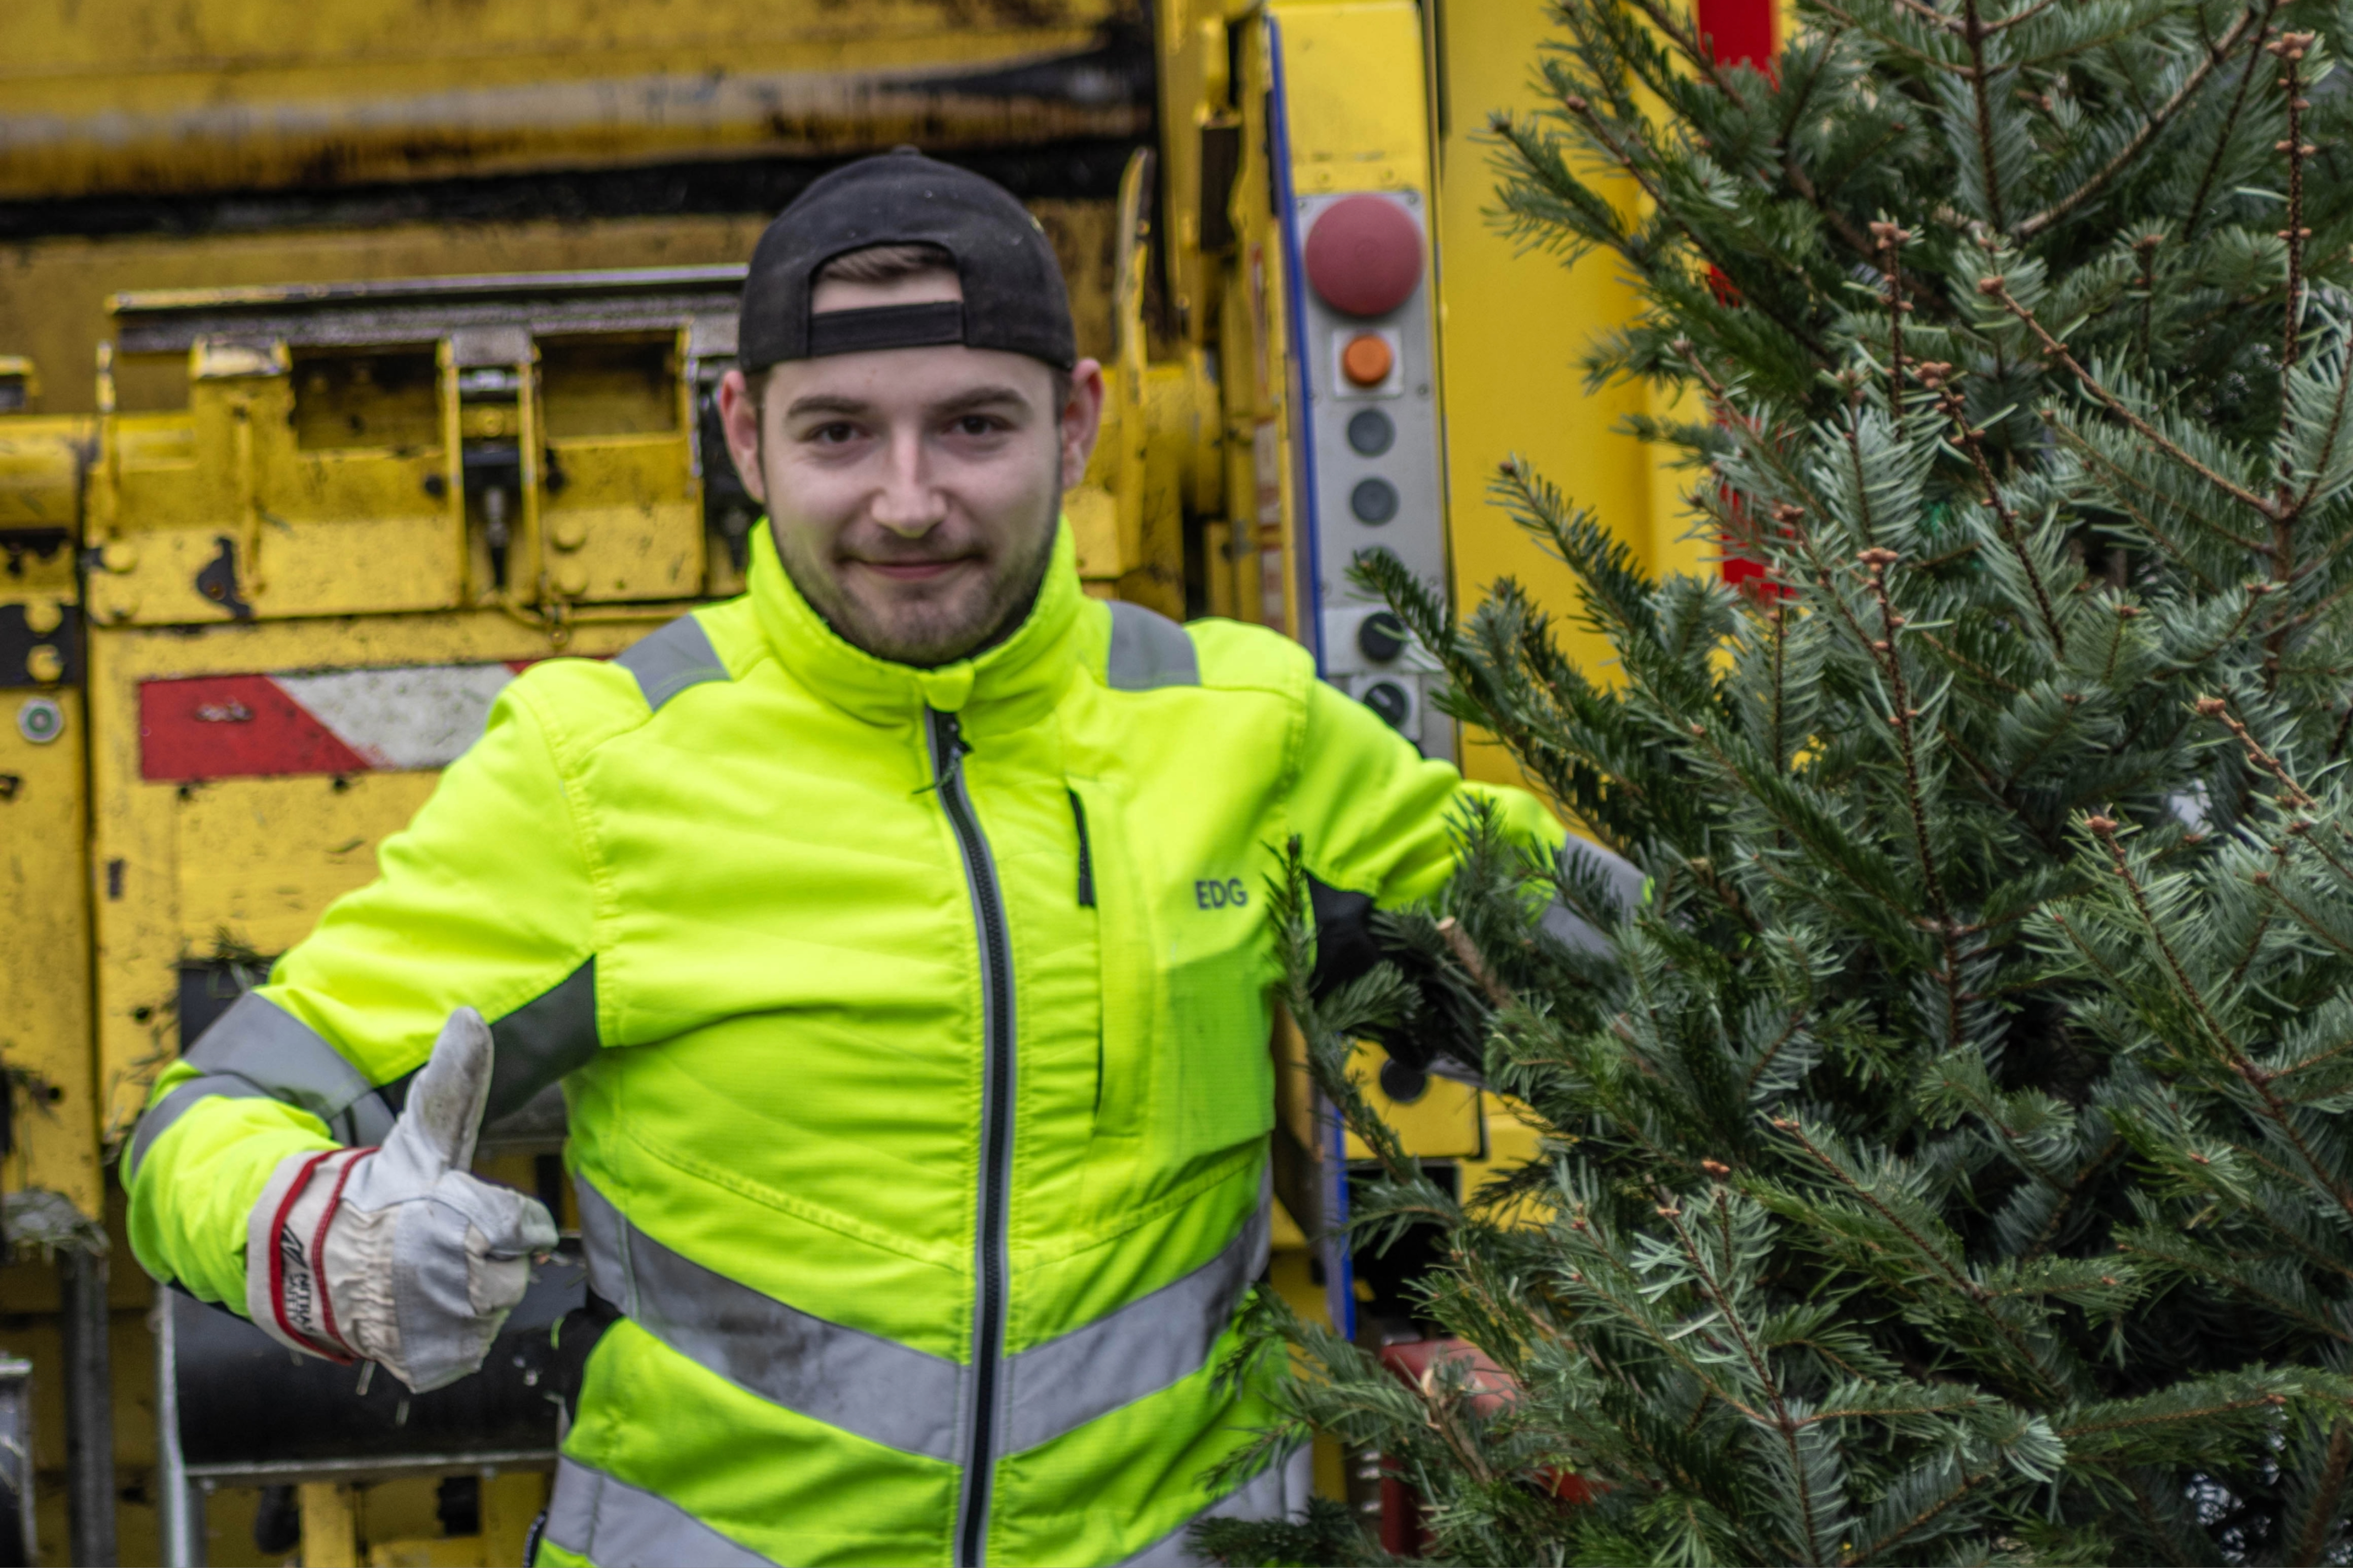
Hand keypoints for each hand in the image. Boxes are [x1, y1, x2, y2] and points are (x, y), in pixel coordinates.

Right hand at [246, 1009, 559, 1392]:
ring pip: (495, 1311)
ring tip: (423, 1276)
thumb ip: (456, 1081)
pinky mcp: (435, 1364)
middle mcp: (460, 1277)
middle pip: (514, 1272)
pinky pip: (469, 1350)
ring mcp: (447, 1325)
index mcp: (467, 1221)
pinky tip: (416, 1313)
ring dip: (469, 1296)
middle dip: (482, 1259)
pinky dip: (448, 1337)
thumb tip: (471, 1012)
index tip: (459, 1212)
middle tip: (437, 1246)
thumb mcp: (424, 1137)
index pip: (527, 1227)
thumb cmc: (383, 1193)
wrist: (313, 1259)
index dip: (500, 1220)